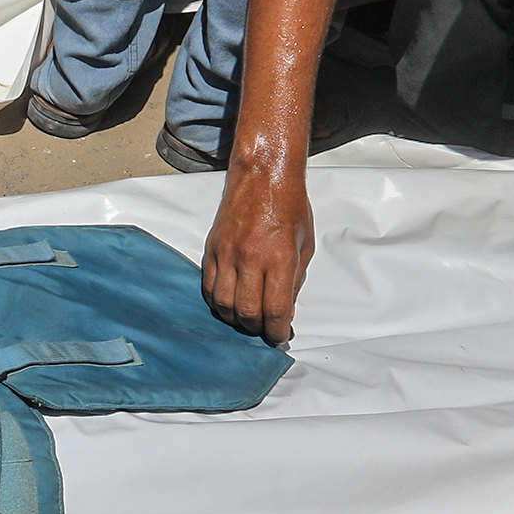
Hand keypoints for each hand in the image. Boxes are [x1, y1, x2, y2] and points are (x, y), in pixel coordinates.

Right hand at [203, 166, 313, 345]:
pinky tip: (229, 303)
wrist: (262, 176)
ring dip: (235, 319)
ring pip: (223, 304)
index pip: (275, 309)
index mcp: (279, 257)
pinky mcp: (212, 249)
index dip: (277, 332)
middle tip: (264, 329)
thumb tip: (285, 309)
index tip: (280, 337)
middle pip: (247, 312)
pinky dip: (218, 302)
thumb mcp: (304, 245)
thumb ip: (294, 280)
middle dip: (257, 329)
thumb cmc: (288, 206)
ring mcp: (227, 254)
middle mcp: (250, 258)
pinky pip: (209, 287)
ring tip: (246, 319)